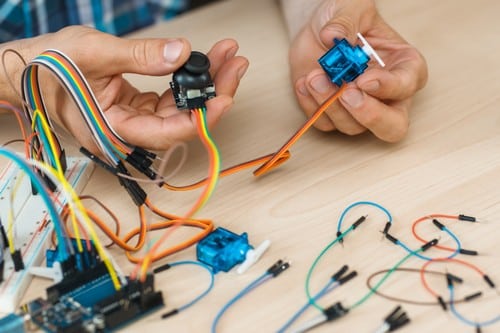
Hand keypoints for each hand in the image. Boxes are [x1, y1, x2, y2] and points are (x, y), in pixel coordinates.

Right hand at [26, 26, 248, 150]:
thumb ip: (140, 56)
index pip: (169, 132)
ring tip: (225, 57)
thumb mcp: (95, 53)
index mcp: (114, 131)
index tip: (224, 94)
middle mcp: (128, 132)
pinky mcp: (135, 107)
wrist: (25, 70)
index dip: (201, 117)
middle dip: (212, 92)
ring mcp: (134, 121)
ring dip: (204, 83)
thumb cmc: (47, 68)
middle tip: (234, 64)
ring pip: (179, 108)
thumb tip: (180, 54)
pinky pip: (168, 98)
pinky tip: (201, 62)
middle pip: (182, 120)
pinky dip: (186, 80)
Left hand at [288, 0, 426, 141]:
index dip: (389, 87)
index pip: (408, 85)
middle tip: (346, 94)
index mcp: (404, 66)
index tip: (364, 79)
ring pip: (353, 126)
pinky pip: (325, 124)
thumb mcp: (350, 7)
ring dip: (331, 105)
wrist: (319, 28)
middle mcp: (387, 95)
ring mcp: (360, 108)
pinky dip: (312, 107)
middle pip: (392, 125)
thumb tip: (332, 38)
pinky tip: (304, 83)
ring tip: (314, 77)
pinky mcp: (333, 114)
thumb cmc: (345, 17)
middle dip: (369, 115)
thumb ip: (345, 21)